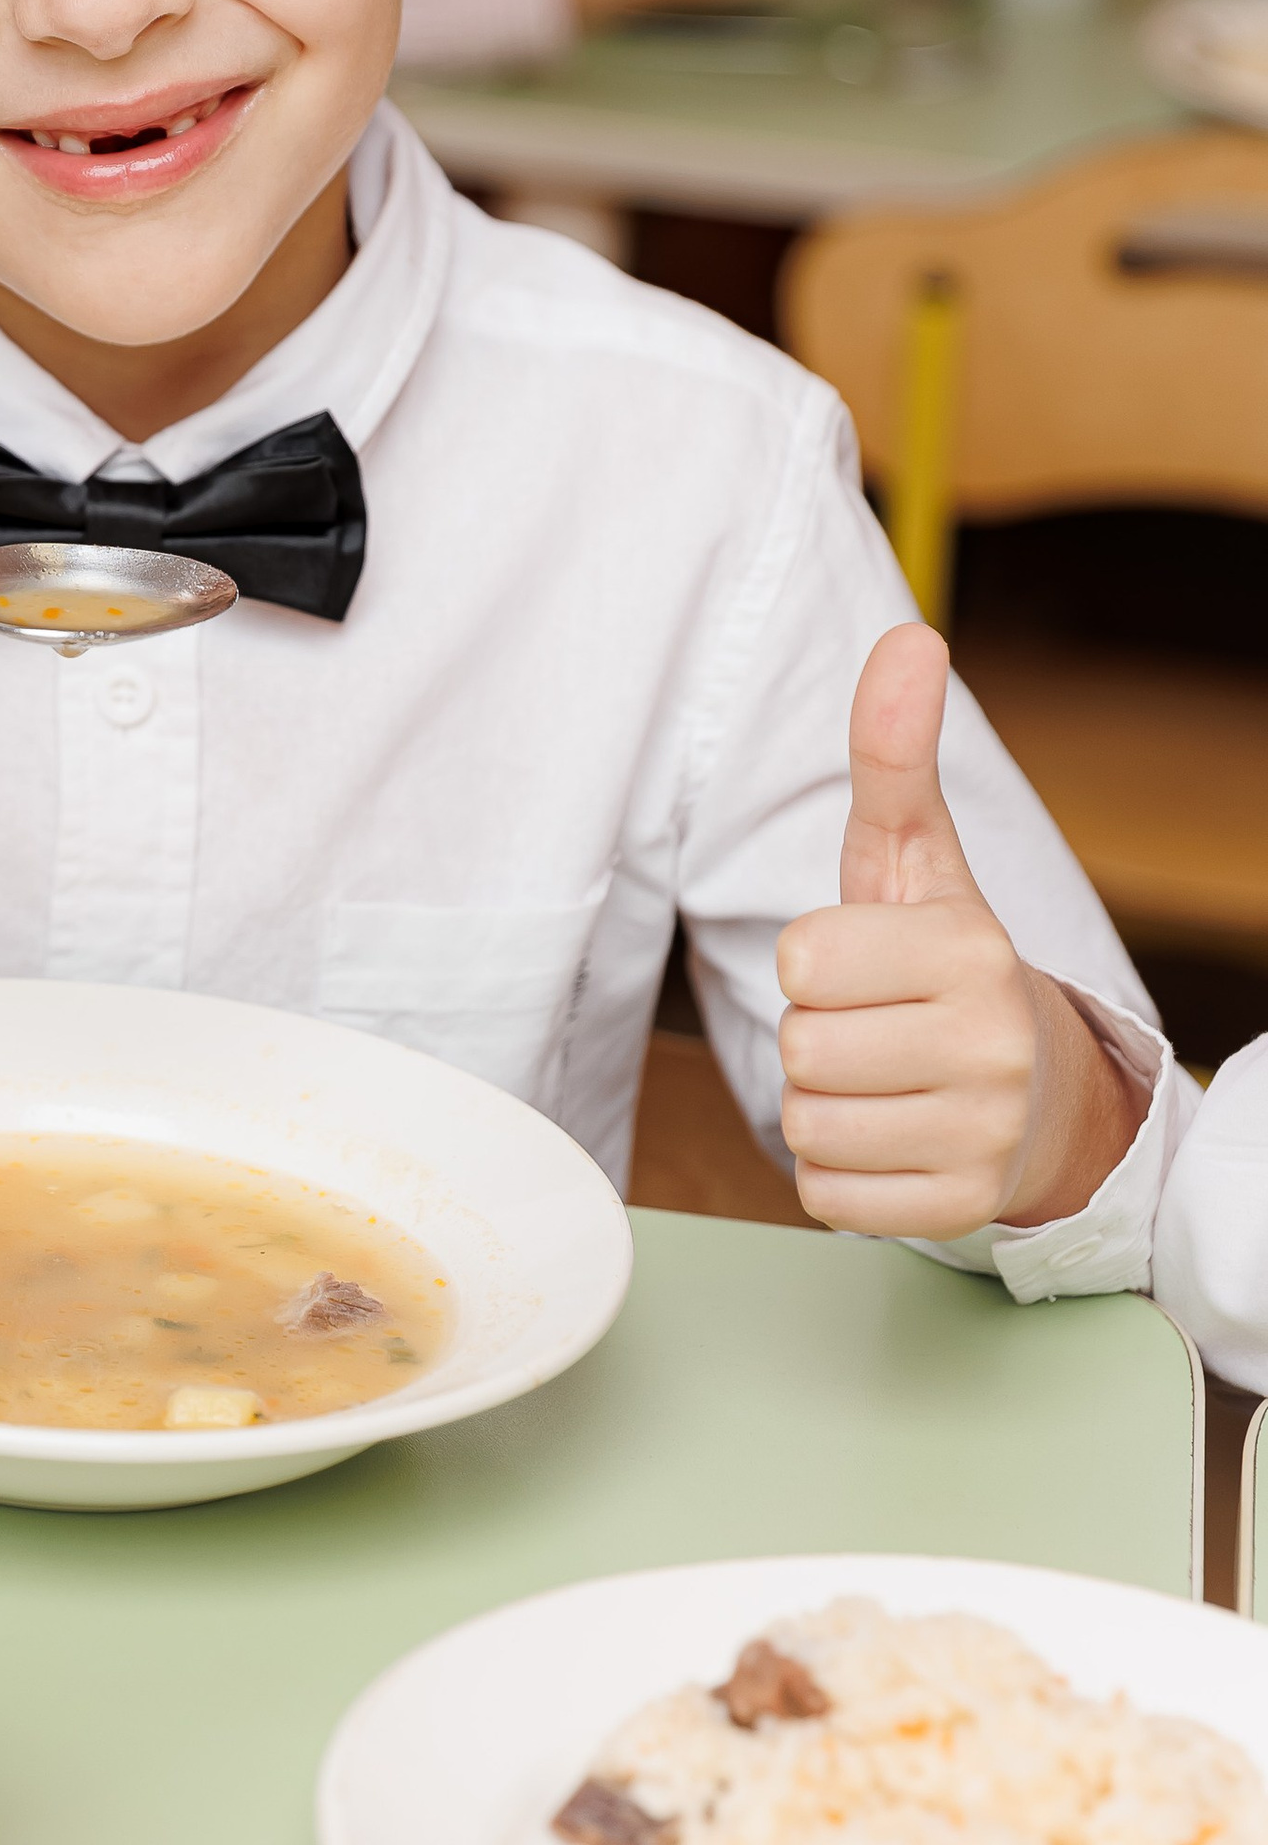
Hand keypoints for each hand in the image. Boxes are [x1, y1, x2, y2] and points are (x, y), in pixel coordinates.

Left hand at [777, 624, 1141, 1237]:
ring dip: (821, 1105)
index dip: (812, 960)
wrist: (1045, 1095)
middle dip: (815, 1034)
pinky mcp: (958, 1209)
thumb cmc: (946, 965)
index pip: (801, 956)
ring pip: (804, 1124)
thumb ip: (893, 753)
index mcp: (968, 948)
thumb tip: (909, 635)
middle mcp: (987, 1044)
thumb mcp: (913, 857)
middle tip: (874, 1026)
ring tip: (883, 1080)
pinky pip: (823, 1197)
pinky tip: (890, 1136)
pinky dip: (836, 1174)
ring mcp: (981, 1134)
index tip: (865, 962)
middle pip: (798, 1045)